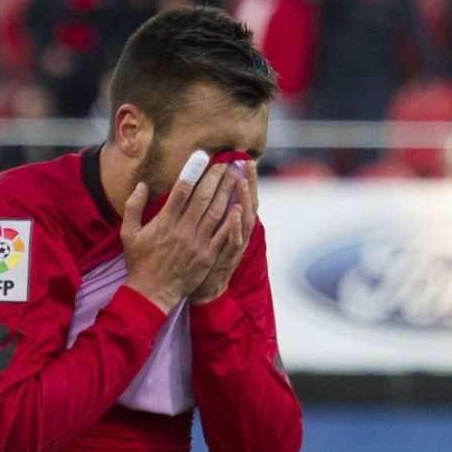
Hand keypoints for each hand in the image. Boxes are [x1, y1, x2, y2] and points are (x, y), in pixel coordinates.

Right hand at [120, 163, 239, 313]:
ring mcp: (197, 243)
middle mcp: (182, 230)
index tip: (202, 156)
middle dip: (216, 177)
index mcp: (164, 222)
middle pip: (203, 197)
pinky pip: (223, 234)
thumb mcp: (128, 234)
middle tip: (226, 161)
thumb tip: (141, 184)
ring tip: (236, 175)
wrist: (151, 293)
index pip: (181, 190)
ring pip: (216, 212)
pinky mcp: (207, 256)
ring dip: (228, 192)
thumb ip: (133, 207)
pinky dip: (233, 219)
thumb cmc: (139, 262)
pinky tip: (240, 204)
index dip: (193, 171)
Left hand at [190, 160, 258, 303]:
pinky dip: (236, 226)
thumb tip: (209, 190)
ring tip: (241, 180)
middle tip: (247, 162)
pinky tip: (234, 211)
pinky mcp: (227, 258)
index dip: (245, 180)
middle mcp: (238, 232)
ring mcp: (234, 245)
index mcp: (232, 224)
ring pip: (244, 219)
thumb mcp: (211, 235)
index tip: (243, 160)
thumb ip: (212, 213)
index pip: (241, 197)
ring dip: (243, 199)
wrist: (203, 290)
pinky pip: (234, 241)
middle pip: (247, 203)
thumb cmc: (203, 260)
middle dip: (249, 183)